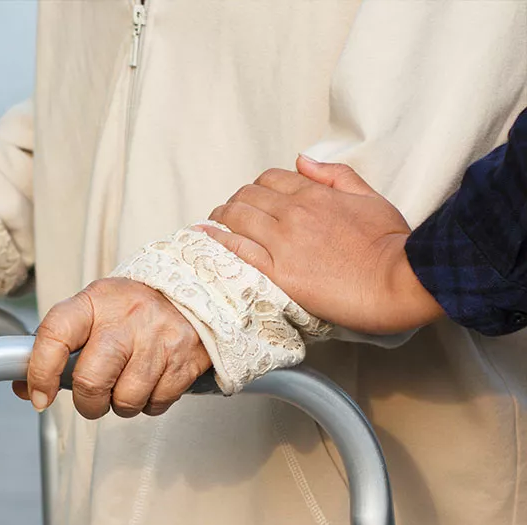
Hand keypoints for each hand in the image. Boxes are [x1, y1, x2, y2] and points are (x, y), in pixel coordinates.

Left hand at [13, 278, 210, 418]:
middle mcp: (126, 319)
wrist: (193, 290)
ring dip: (120, 405)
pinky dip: (148, 403)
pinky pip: (155, 404)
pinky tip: (150, 381)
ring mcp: (158, 340)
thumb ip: (57, 346)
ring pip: (125, 400)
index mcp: (95, 302)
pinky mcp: (184, 362)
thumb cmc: (131, 307)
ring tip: (125, 384)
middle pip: (90, 381)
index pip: (55, 334)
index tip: (38, 394)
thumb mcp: (91, 311)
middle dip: (86, 403)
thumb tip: (25, 388)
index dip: (40, 371)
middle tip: (90, 398)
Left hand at [202, 155, 443, 334]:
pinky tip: (205, 237)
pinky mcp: (280, 273)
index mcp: (316, 194)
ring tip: (213, 224)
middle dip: (236, 202)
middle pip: (248, 196)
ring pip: (237, 218)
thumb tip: (303, 160)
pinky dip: (218, 240)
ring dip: (221, 218)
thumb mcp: (370, 198)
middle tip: (230, 213)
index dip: (257, 187)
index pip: (271, 179)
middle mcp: (294, 213)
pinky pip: (238, 250)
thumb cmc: (393, 244)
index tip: (254, 199)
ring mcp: (284, 243)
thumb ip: (335, 176)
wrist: (402, 280)